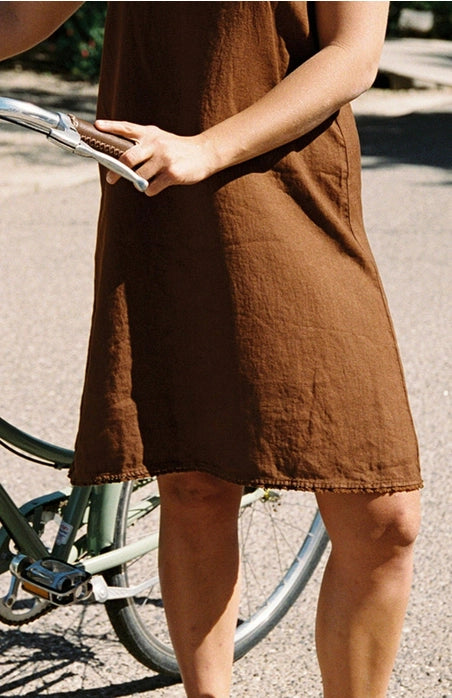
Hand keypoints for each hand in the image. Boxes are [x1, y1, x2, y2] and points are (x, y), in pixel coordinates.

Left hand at [95, 120, 216, 195]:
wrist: (205, 153)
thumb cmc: (178, 148)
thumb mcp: (161, 138)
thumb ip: (143, 143)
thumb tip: (121, 159)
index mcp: (150, 134)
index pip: (127, 128)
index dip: (111, 127)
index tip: (98, 126)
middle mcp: (155, 144)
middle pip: (128, 158)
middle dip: (116, 171)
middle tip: (111, 179)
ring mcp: (163, 158)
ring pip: (139, 177)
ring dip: (138, 183)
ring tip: (145, 182)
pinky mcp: (171, 173)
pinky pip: (151, 187)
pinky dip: (149, 190)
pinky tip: (157, 186)